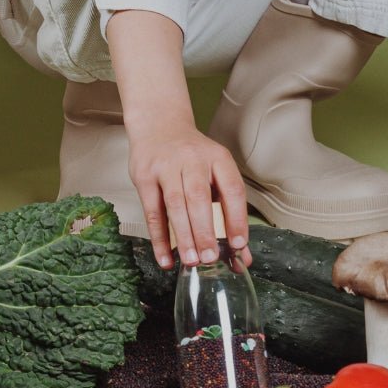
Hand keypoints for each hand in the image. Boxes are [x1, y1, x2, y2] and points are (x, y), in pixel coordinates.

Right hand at [128, 121, 251, 272]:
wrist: (159, 126)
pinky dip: (159, 238)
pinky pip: (152, 212)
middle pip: (199, 197)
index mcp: (217, 158)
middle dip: (205, 231)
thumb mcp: (215, 173)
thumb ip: (228, 213)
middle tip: (210, 258)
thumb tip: (242, 256)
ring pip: (175, 204)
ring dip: (183, 236)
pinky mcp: (145, 177)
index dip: (237, 218)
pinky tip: (166, 258)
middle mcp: (192, 159)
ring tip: (191, 261)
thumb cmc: (192, 157)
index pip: (232, 189)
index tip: (239, 244)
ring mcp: (166, 166)